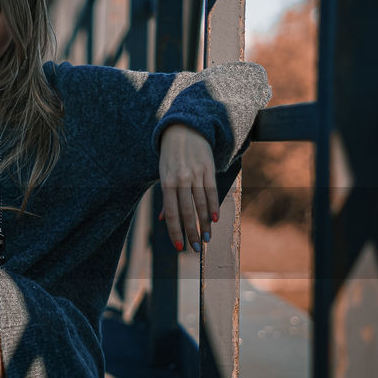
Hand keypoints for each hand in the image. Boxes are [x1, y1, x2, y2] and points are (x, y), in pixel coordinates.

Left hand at [157, 124, 217, 251]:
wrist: (184, 129)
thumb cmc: (171, 156)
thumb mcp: (163, 174)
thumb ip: (165, 198)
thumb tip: (163, 220)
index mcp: (167, 182)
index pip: (171, 212)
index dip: (175, 231)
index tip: (179, 246)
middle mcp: (181, 179)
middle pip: (187, 211)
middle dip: (191, 231)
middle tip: (195, 248)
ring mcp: (196, 173)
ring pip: (201, 203)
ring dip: (204, 223)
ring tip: (206, 238)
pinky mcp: (208, 168)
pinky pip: (212, 191)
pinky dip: (213, 206)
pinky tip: (215, 219)